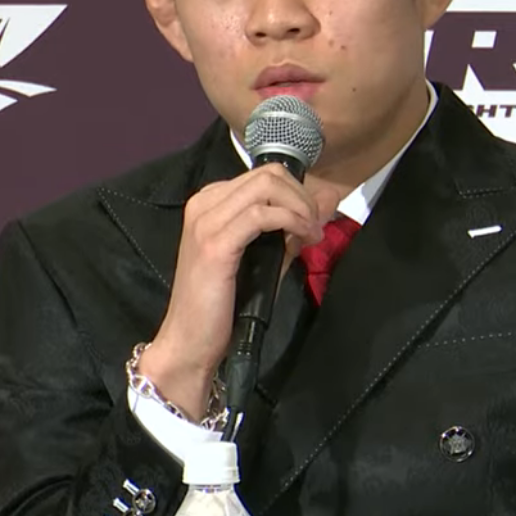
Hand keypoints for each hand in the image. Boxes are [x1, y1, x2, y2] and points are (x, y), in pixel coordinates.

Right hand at [138, 164, 338, 418]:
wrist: (189, 341)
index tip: (316, 217)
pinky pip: (262, 215)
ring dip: (300, 208)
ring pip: (267, 187)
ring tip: (312, 234)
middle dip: (303, 196)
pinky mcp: (215, 244)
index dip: (298, 191)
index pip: (263, 174)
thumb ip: (290, 228)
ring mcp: (206, 222)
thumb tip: (326, 200)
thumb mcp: (263, 257)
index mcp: (210, 202)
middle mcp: (204, 203)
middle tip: (316, 226)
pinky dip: (291, 221)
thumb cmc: (222, 304)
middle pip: (268, 174)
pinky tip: (303, 239)